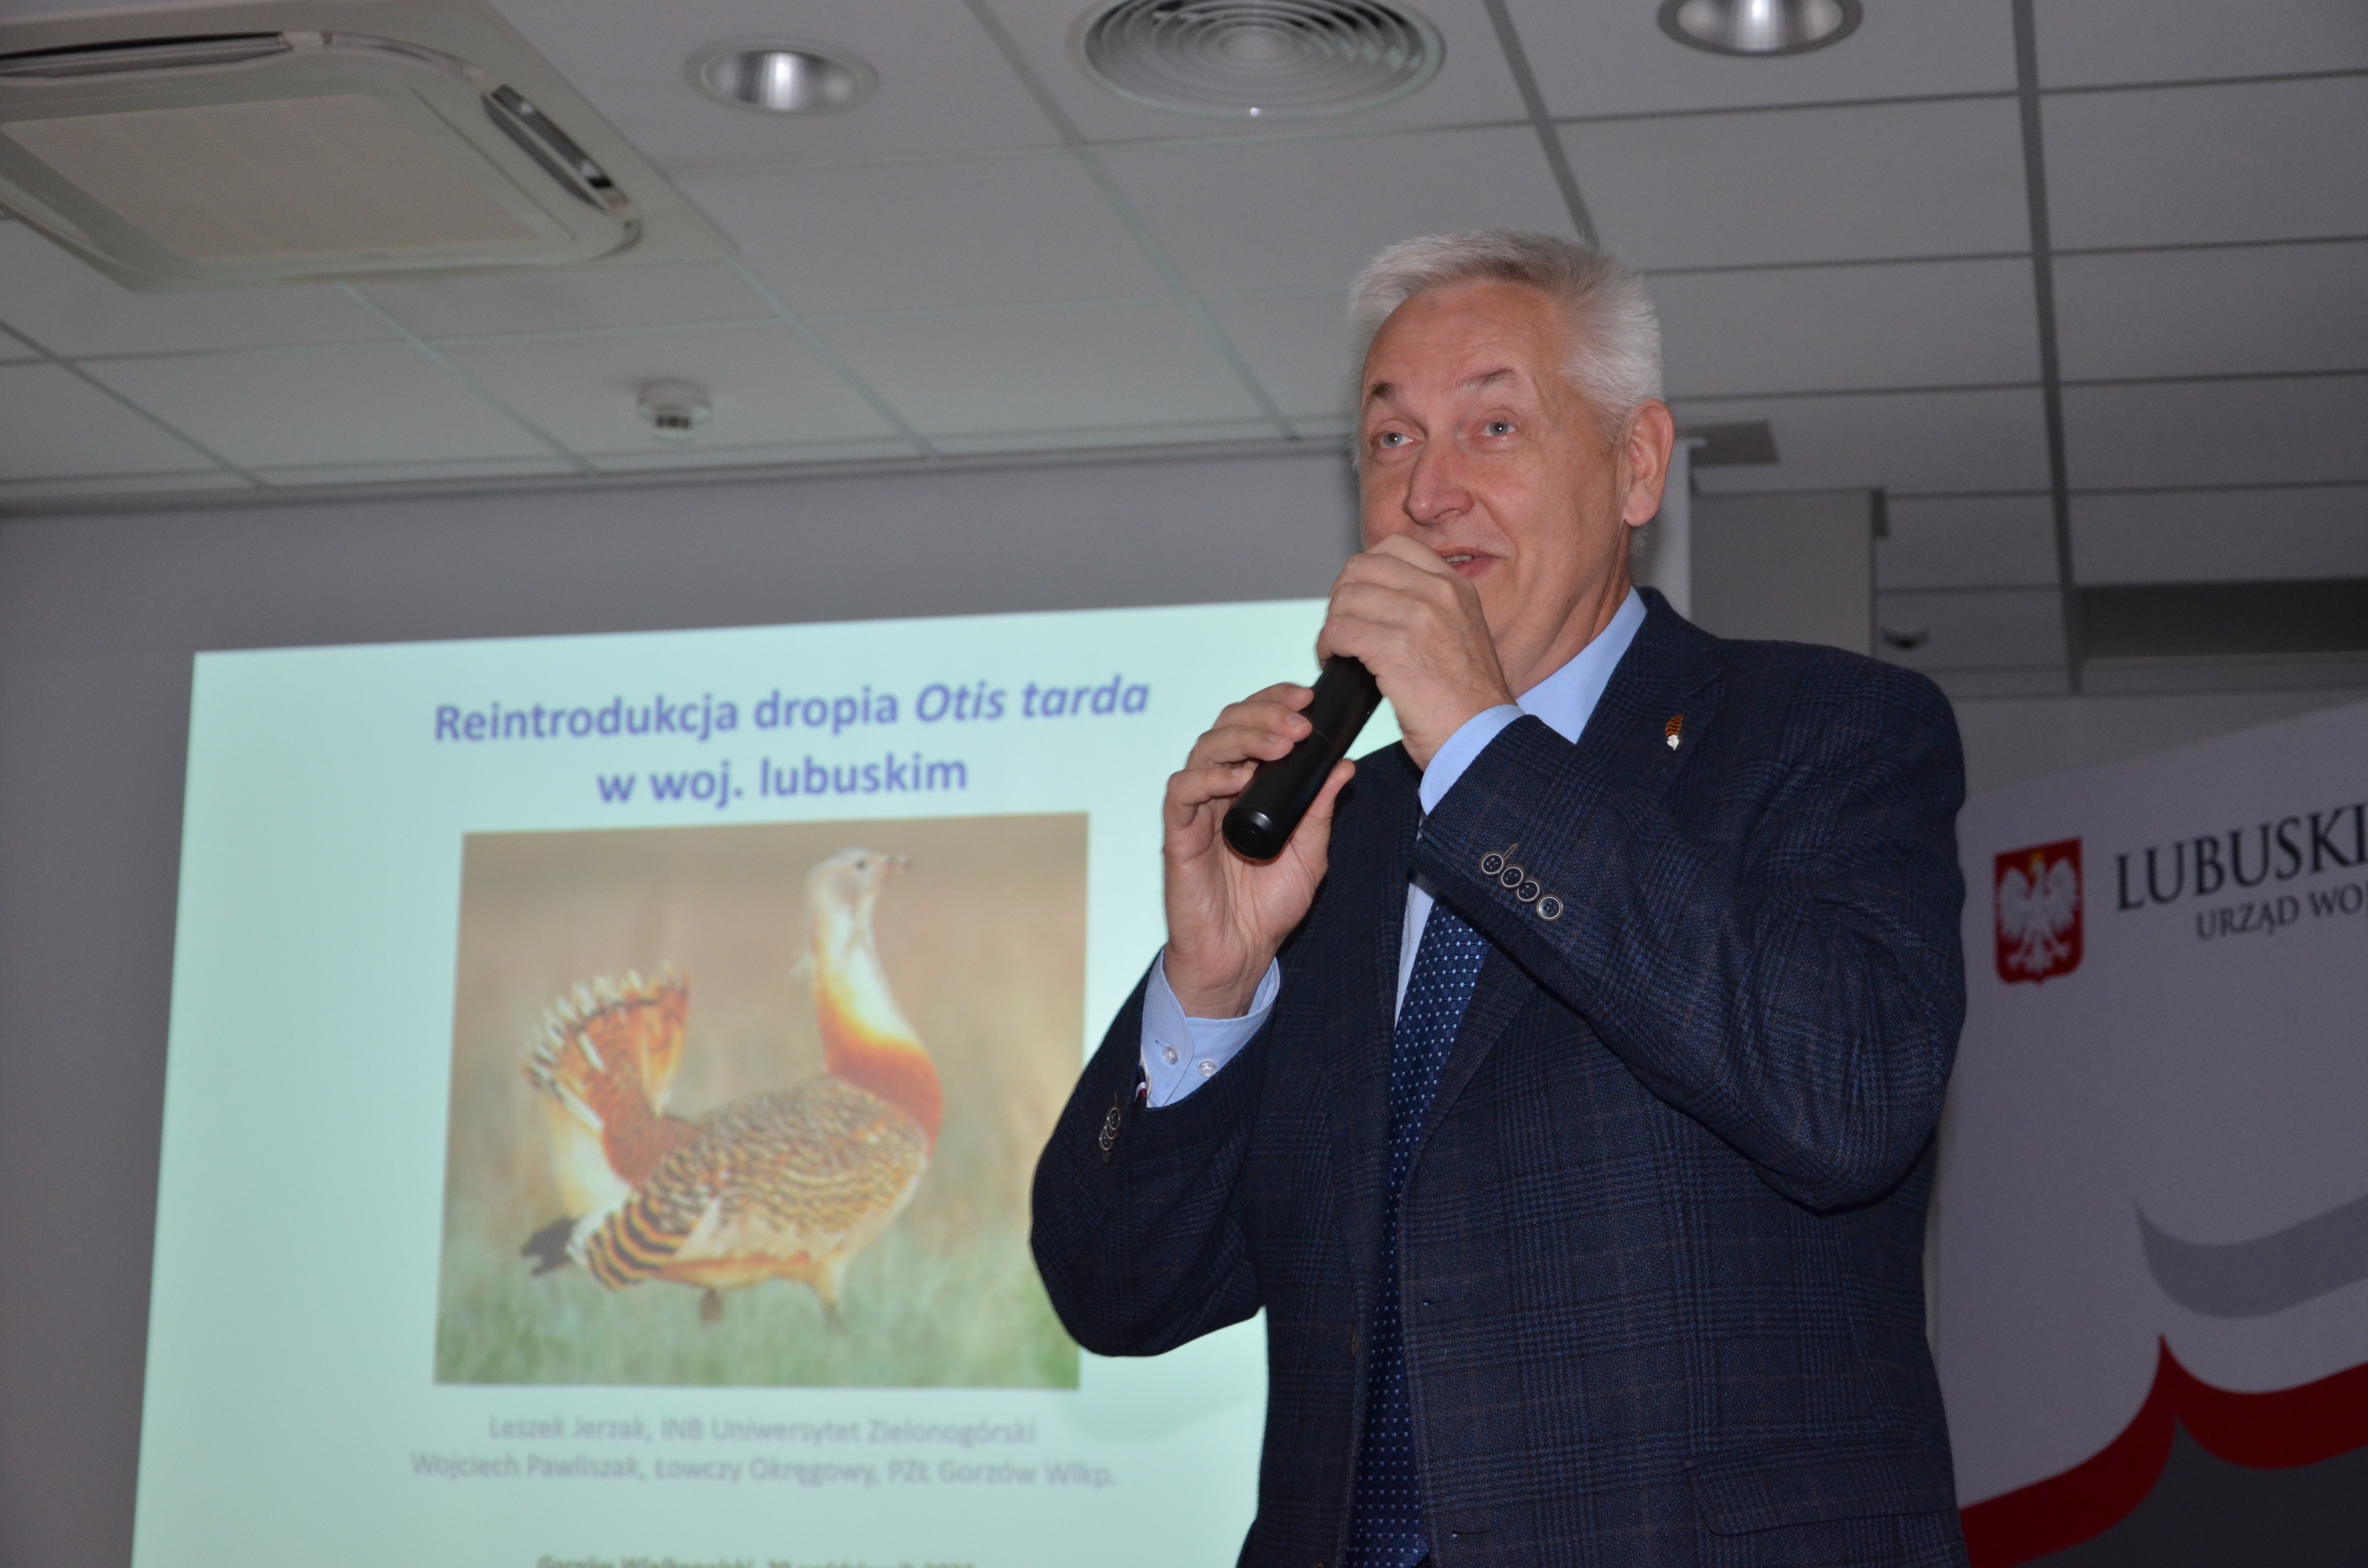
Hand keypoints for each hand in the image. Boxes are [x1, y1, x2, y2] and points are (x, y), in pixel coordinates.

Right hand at [1162, 684, 1355, 1017]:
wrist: (1241, 953)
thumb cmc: (1267, 907)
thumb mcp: (1310, 854)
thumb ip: (1320, 810)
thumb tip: (1344, 765)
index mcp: (1248, 787)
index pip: (1253, 726)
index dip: (1274, 704)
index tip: (1308, 698)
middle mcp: (1219, 790)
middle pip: (1227, 727)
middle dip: (1264, 714)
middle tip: (1299, 721)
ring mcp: (1197, 810)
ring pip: (1205, 750)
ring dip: (1242, 738)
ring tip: (1279, 743)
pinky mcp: (1178, 834)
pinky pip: (1181, 792)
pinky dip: (1205, 778)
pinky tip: (1235, 777)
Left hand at [1316, 535, 1512, 768]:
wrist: (1481, 738)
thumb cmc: (1467, 699)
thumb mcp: (1460, 633)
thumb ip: (1428, 607)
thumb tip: (1377, 597)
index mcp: (1455, 586)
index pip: (1393, 547)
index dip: (1364, 571)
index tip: (1359, 600)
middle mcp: (1438, 593)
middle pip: (1361, 568)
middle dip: (1342, 597)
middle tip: (1342, 627)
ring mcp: (1418, 618)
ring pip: (1346, 598)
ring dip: (1332, 624)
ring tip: (1337, 649)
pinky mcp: (1395, 648)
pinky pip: (1340, 630)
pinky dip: (1328, 646)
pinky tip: (1334, 661)